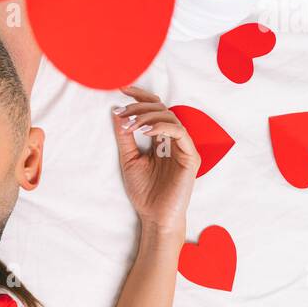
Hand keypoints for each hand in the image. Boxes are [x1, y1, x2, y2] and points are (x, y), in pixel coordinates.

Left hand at [110, 86, 198, 236]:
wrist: (154, 216)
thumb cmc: (144, 191)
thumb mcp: (128, 159)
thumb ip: (125, 137)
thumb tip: (117, 112)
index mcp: (161, 139)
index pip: (154, 109)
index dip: (140, 96)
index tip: (121, 89)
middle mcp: (174, 140)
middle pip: (162, 109)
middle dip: (140, 107)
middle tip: (123, 112)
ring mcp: (184, 147)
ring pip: (170, 117)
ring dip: (148, 116)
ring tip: (131, 125)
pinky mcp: (191, 157)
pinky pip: (180, 133)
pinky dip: (162, 127)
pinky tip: (145, 131)